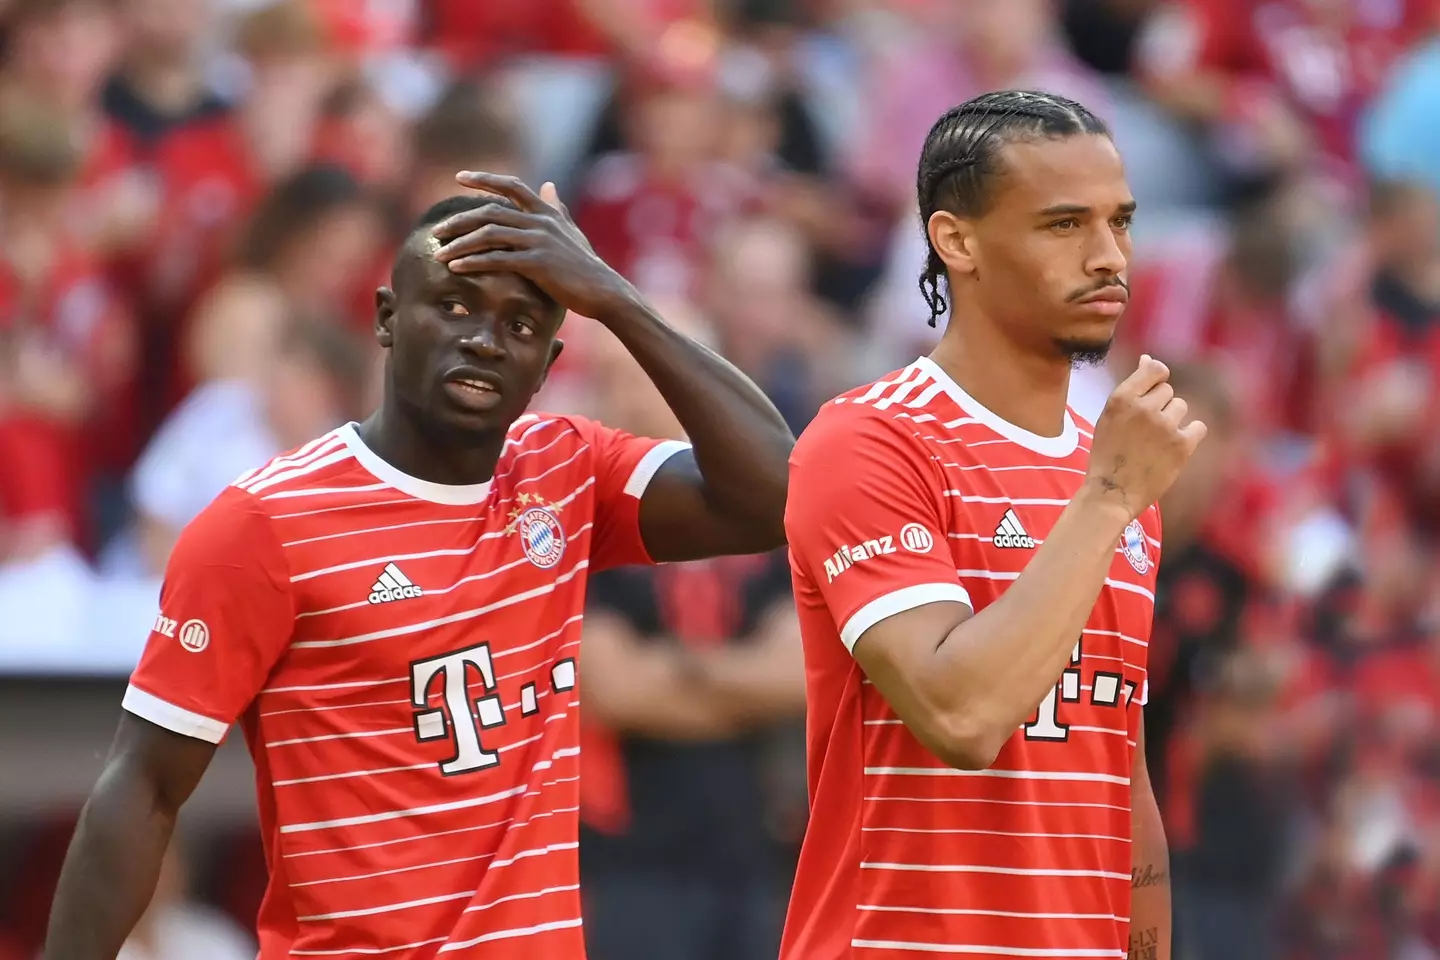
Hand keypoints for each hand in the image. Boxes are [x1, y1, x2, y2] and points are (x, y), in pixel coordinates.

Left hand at [432, 172, 637, 321]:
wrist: (602, 290)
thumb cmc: (585, 264)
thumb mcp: (570, 231)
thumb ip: (556, 208)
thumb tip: (548, 186)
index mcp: (546, 211)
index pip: (511, 186)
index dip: (485, 179)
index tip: (460, 178)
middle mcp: (540, 221)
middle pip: (491, 211)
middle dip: (460, 220)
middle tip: (437, 231)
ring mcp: (539, 241)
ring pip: (490, 234)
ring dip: (460, 244)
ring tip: (440, 253)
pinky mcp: (537, 263)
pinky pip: (498, 259)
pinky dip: (474, 262)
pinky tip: (457, 267)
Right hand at [1085, 355, 1206, 519]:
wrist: (1112, 493)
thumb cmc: (1108, 453)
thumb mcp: (1110, 416)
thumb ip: (1131, 387)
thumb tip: (1148, 358)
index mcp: (1121, 398)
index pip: (1155, 369)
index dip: (1157, 378)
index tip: (1151, 393)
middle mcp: (1144, 408)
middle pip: (1168, 391)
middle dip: (1160, 406)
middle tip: (1144, 430)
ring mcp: (1165, 426)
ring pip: (1181, 407)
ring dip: (1172, 421)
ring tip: (1155, 442)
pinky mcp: (1182, 445)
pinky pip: (1198, 427)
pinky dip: (1189, 436)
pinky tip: (1173, 447)